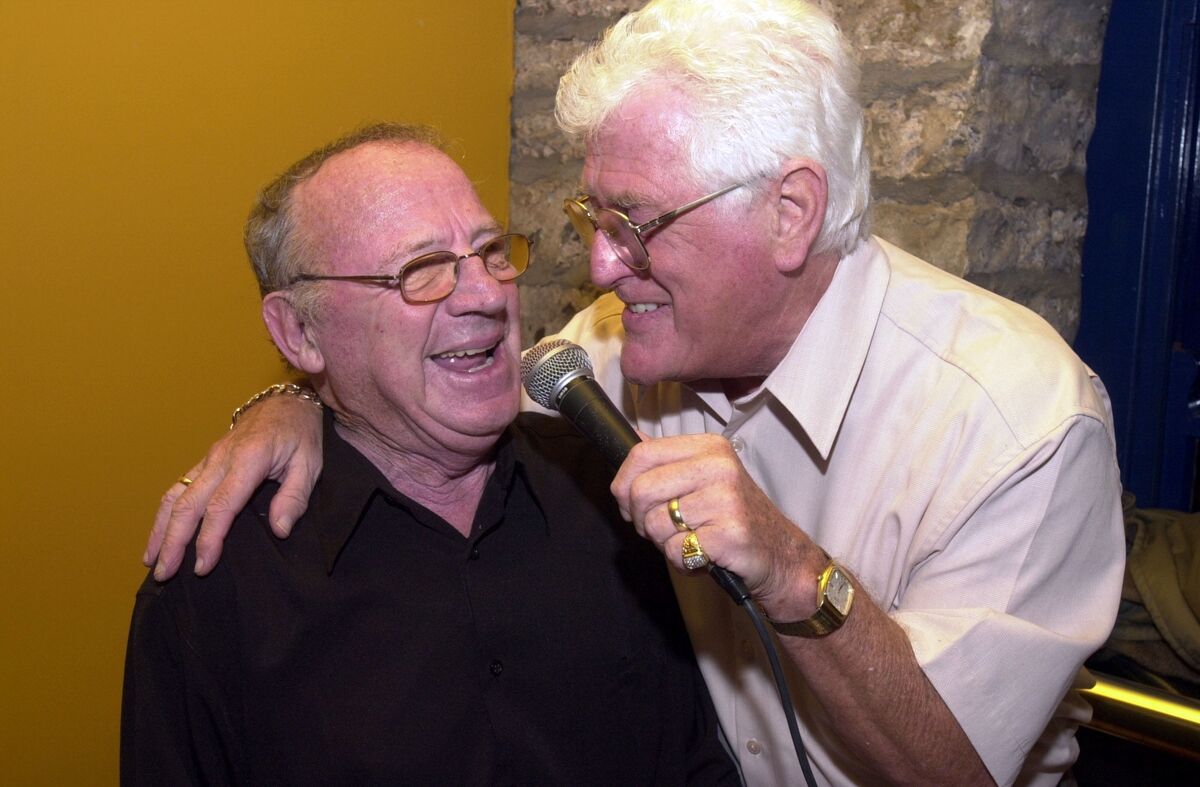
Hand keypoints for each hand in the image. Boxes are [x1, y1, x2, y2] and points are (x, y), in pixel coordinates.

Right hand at [145, 392, 324, 579]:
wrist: (286, 403)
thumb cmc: (301, 435)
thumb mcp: (310, 464)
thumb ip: (295, 497)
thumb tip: (279, 530)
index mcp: (249, 459)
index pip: (221, 505)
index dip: (209, 538)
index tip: (203, 566)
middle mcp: (221, 458)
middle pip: (189, 504)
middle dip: (173, 541)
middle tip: (164, 574)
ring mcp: (209, 459)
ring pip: (175, 496)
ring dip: (160, 530)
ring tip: (151, 562)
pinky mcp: (204, 463)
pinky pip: (178, 489)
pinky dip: (164, 515)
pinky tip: (158, 536)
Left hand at [610, 433, 824, 620]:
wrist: (780, 555)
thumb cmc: (734, 518)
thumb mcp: (704, 478)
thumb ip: (667, 460)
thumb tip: (632, 435)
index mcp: (709, 447)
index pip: (642, 453)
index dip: (624, 484)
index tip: (631, 504)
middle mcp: (718, 466)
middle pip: (641, 490)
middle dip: (640, 520)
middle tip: (662, 531)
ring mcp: (726, 499)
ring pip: (655, 523)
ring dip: (663, 543)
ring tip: (690, 542)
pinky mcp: (729, 533)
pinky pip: (676, 550)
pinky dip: (682, 562)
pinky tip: (702, 557)